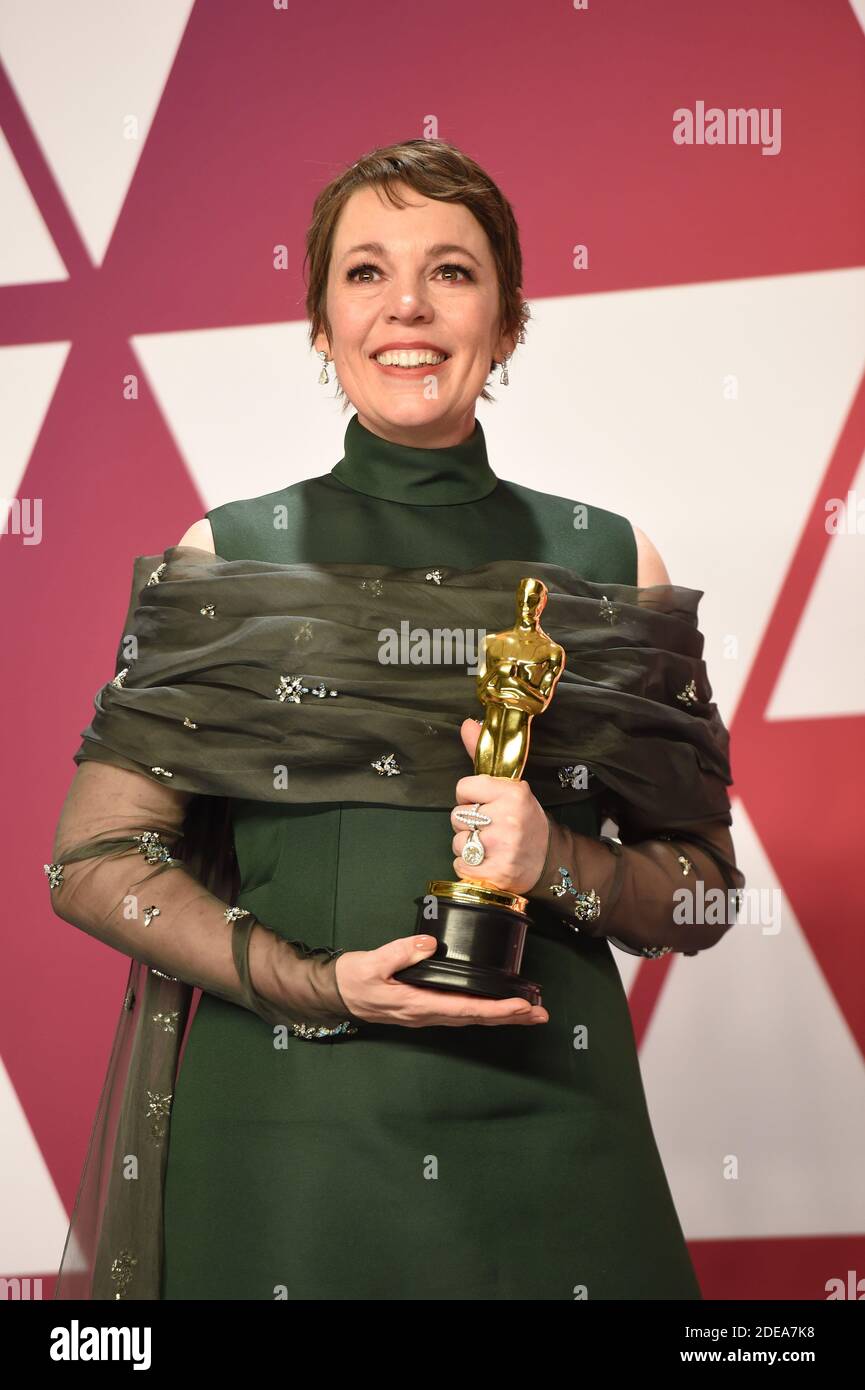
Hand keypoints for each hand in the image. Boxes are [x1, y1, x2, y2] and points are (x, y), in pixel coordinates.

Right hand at [334, 936, 548, 1027]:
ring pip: (471, 1019)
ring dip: (501, 1016)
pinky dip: (484, 1011)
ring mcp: (426, 1014)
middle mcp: (426, 1014)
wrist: (335, 993)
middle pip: (476, 1020)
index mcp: (417, 1004)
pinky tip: (495, 1007)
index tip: (521, 1005)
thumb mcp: (372, 962)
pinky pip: (461, 1013)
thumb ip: (401, 952)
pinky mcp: (424, 1008)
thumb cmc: (352, 979)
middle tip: (541, 1013)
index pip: (466, 1010)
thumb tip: (432, 943)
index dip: (497, 1009)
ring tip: (528, 1011)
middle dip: (510, 1017)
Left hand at [450, 718, 550, 893]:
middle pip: (457, 816)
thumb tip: (466, 723)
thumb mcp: (510, 786)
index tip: (485, 803)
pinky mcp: (496, 873)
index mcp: (512, 793)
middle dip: (469, 823)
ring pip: (458, 843)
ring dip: (468, 847)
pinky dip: (469, 867)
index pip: (463, 787)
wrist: (550, 860)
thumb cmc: (524, 820)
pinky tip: (488, 862)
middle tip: (490, 827)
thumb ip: (482, 756)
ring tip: (490, 846)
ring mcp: (502, 848)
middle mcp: (508, 819)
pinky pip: (460, 866)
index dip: (470, 796)